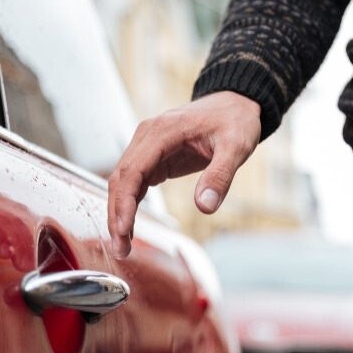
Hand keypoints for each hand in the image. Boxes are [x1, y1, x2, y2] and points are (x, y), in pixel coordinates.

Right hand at [108, 91, 261, 258]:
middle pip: (120, 179)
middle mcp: (147, 137)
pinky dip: (130, 205)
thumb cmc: (234, 120)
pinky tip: (130, 227)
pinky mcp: (154, 157)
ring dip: (120, 213)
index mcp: (161, 131)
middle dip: (116, 215)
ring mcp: (148, 147)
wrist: (235, 104)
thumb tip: (205, 207)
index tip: (123, 229)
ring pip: (123, 183)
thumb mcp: (235, 146)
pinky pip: (135, 183)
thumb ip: (220, 176)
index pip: (132, 170)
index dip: (124, 203)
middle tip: (121, 248)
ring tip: (123, 246)